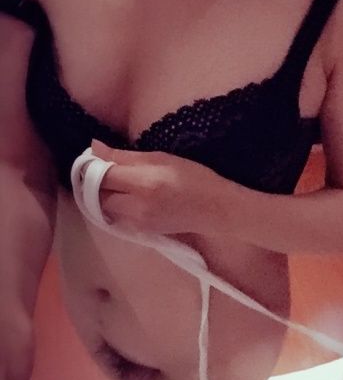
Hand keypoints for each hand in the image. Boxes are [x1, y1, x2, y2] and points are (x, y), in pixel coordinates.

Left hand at [90, 140, 223, 234]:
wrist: (214, 210)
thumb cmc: (193, 177)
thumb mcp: (161, 158)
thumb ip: (124, 156)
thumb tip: (94, 147)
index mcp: (143, 183)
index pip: (101, 175)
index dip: (91, 165)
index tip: (92, 157)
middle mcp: (136, 206)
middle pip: (96, 195)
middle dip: (93, 182)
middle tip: (102, 170)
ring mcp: (137, 222)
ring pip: (103, 207)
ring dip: (103, 194)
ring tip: (116, 183)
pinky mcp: (139, 231)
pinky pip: (115, 216)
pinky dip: (114, 205)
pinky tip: (127, 196)